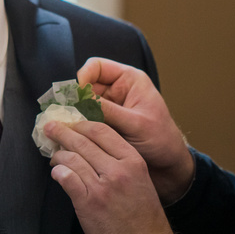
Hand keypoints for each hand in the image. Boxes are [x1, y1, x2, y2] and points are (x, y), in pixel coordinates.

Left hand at [47, 119, 178, 233]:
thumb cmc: (144, 217)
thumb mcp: (140, 180)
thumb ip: (120, 163)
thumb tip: (92, 149)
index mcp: (133, 161)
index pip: (102, 130)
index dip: (82, 123)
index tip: (71, 121)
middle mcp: (118, 170)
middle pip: (83, 141)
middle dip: (63, 131)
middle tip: (51, 127)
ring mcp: (102, 187)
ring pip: (72, 158)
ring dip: (58, 155)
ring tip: (54, 156)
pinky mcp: (88, 203)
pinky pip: (67, 178)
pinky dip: (58, 173)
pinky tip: (56, 173)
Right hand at [78, 58, 194, 203]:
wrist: (168, 166)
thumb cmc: (161, 140)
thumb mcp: (135, 124)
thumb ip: (107, 111)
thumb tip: (78, 102)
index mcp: (129, 80)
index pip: (96, 67)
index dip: (83, 77)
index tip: (76, 96)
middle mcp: (117, 91)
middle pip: (85, 86)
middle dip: (74, 100)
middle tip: (65, 116)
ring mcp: (109, 108)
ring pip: (82, 104)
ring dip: (74, 115)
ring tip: (67, 129)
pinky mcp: (104, 124)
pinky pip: (85, 120)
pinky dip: (78, 127)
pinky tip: (72, 137)